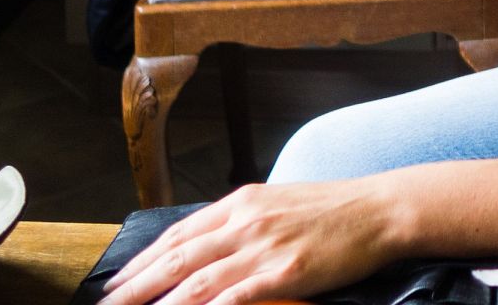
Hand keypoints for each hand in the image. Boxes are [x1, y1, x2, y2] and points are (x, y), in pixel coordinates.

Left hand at [97, 181, 398, 304]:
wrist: (380, 209)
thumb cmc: (335, 210)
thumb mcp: (280, 203)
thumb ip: (244, 222)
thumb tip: (210, 243)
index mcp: (242, 203)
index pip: (179, 234)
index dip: (143, 260)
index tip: (117, 282)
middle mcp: (246, 222)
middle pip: (177, 258)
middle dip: (135, 286)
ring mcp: (264, 247)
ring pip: (197, 280)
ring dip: (161, 302)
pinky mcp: (285, 272)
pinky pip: (235, 296)